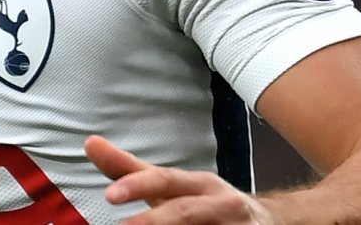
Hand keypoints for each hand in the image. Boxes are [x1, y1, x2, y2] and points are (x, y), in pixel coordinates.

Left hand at [84, 135, 273, 223]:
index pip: (165, 180)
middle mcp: (219, 203)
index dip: (138, 185)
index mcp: (199, 185)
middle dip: (153, 221)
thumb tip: (90, 143)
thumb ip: (131, 171)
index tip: (110, 195)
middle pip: (184, 211)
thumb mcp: (172, 187)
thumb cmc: (207, 204)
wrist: (270, 223)